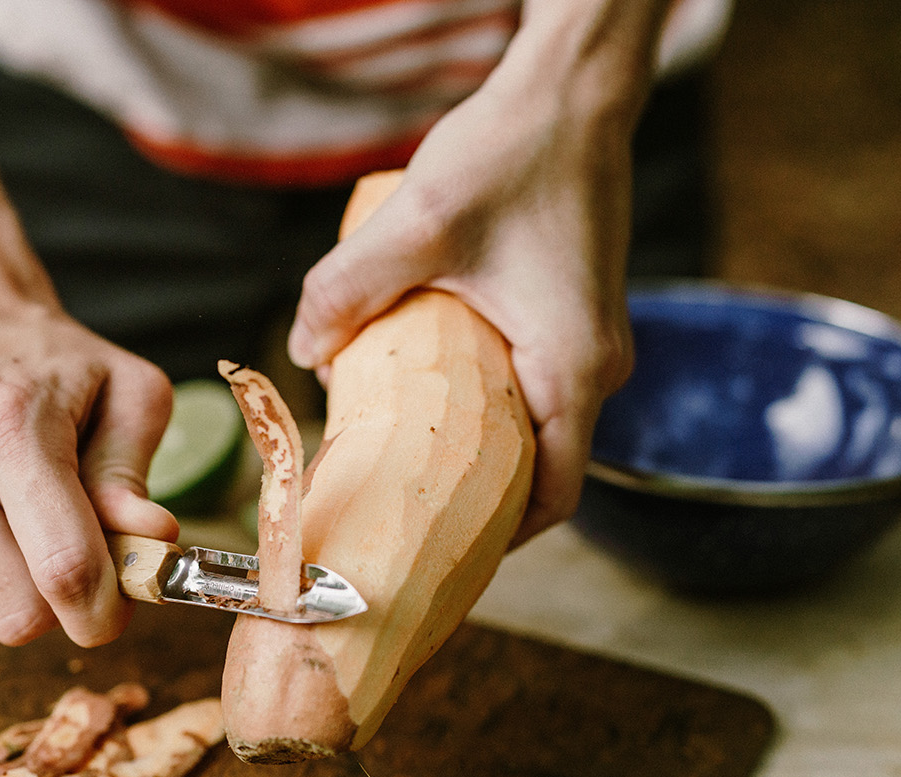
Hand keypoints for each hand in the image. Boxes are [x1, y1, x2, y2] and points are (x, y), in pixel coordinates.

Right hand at [0, 286, 177, 646]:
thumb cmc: (49, 364)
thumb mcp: (125, 393)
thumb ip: (133, 475)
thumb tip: (149, 539)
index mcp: (6, 427)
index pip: (64, 569)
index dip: (105, 613)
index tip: (120, 608)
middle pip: (15, 618)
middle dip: (58, 607)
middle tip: (72, 556)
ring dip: (10, 597)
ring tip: (17, 526)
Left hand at [287, 4, 661, 544]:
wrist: (574, 94)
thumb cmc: (515, 154)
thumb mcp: (417, 226)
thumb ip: (348, 290)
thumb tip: (301, 350)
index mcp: (574, 368)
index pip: (552, 496)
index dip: (498, 541)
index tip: (438, 557)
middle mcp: (598, 367)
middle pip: (545, 472)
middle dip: (481, 502)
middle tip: (408, 515)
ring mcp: (593, 343)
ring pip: (541, 431)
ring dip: (484, 453)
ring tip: (411, 462)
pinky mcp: (577, 317)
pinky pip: (539, 391)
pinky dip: (494, 412)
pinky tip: (434, 399)